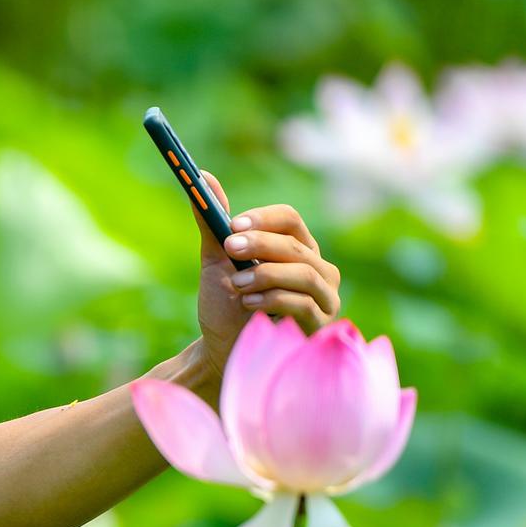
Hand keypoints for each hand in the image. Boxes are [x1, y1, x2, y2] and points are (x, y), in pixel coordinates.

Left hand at [193, 171, 340, 372]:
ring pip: (304, 272)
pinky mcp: (319, 324)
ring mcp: (324, 296)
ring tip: (237, 284)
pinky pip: (303, 303)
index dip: (263, 219)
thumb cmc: (224, 304)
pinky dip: (274, 299)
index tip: (233, 225)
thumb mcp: (216, 261)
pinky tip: (249, 304)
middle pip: (295, 244)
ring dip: (265, 274)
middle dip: (259, 244)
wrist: (223, 350)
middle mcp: (317, 268)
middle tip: (228, 247)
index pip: (289, 220)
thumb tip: (202, 176)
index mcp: (295, 248)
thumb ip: (213, 223)